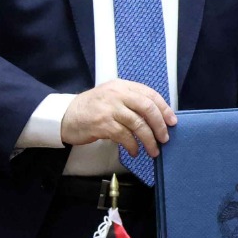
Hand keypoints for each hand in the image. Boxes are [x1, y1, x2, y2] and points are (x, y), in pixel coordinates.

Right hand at [61, 79, 176, 159]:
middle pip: (147, 108)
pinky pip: (124, 136)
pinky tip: (135, 152)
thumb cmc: (92, 108)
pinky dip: (132, 145)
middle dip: (159, 125)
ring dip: (148, 139)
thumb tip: (156, 117)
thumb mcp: (112, 96)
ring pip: (138, 124)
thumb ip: (131, 101)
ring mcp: (110, 108)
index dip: (164, 108)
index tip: (172, 122)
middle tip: (165, 138)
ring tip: (153, 150)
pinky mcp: (102, 124)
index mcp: (123, 86)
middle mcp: (118, 94)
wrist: (66, 116)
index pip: (150, 94)